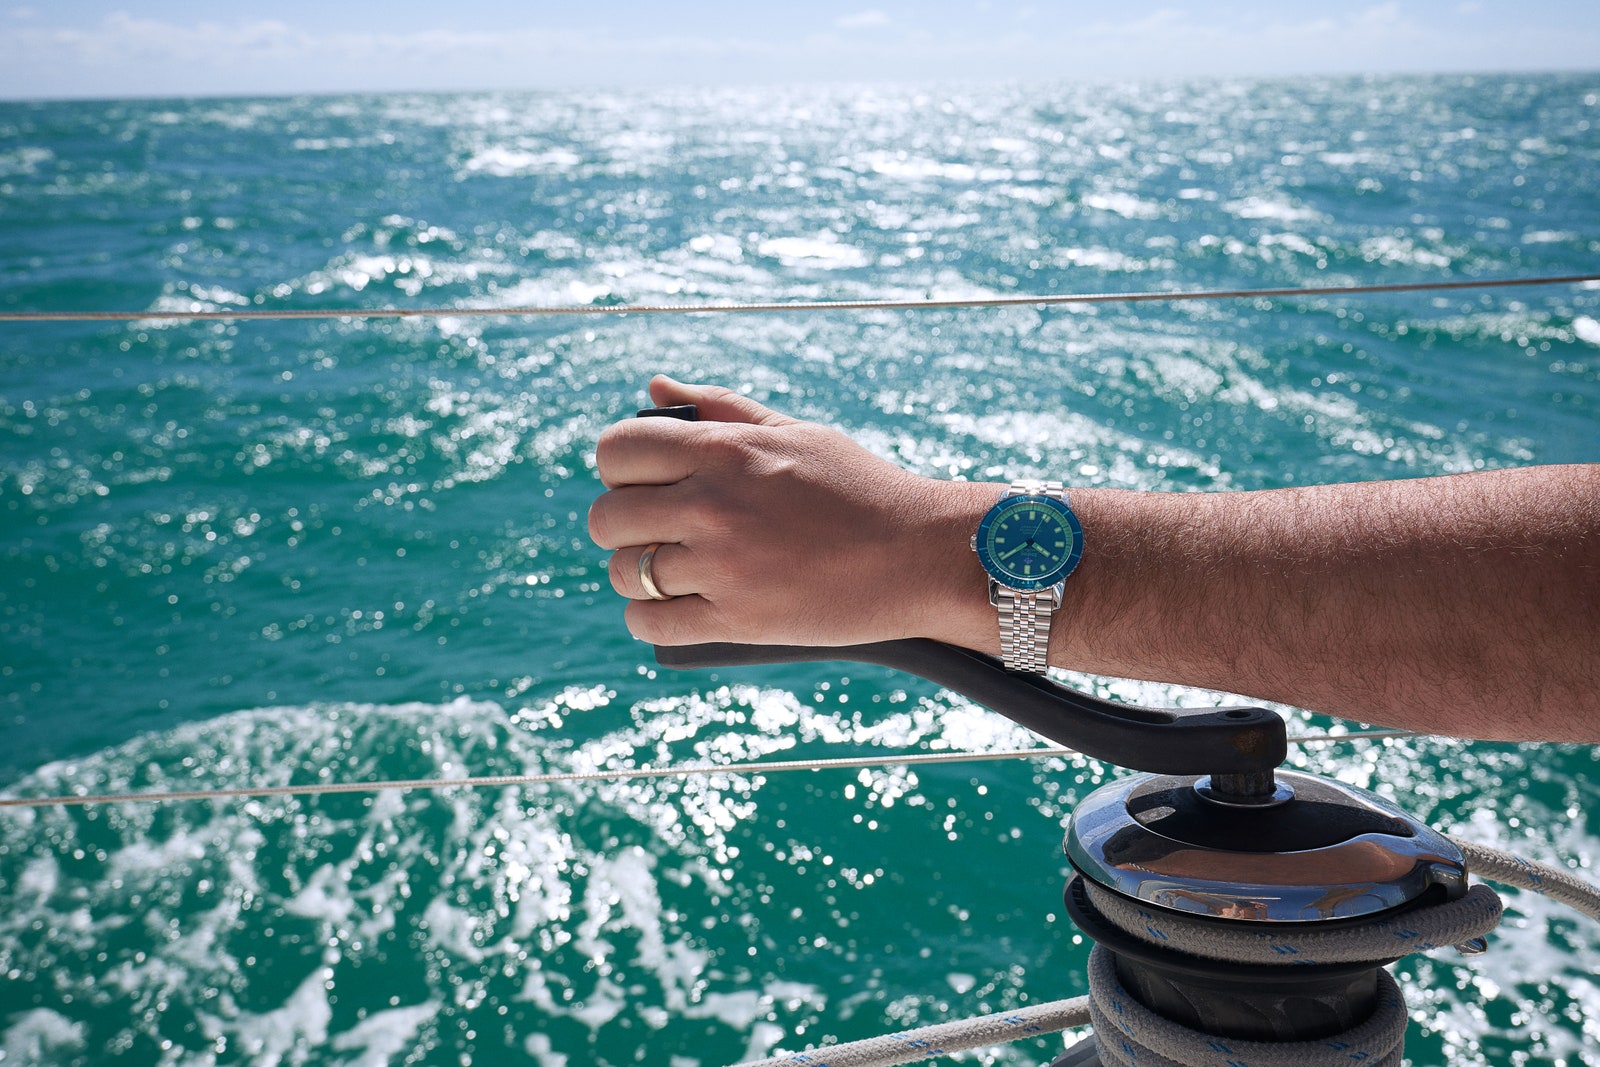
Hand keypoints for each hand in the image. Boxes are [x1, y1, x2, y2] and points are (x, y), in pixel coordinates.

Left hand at [588, 377, 995, 647]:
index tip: (640, 484)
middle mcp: (714, 504)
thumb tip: (655, 388)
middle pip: (608, 518)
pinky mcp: (737, 619)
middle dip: (621, 526)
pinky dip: (650, 618)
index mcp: (726, 449)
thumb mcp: (794, 433)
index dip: (618, 468)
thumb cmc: (860, 489)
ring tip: (669, 573)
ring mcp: (723, 565)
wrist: (920, 554)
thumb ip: (722, 408)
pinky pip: (650, 622)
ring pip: (625, 574)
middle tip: (654, 534)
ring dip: (636, 576)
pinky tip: (671, 610)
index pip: (618, 450)